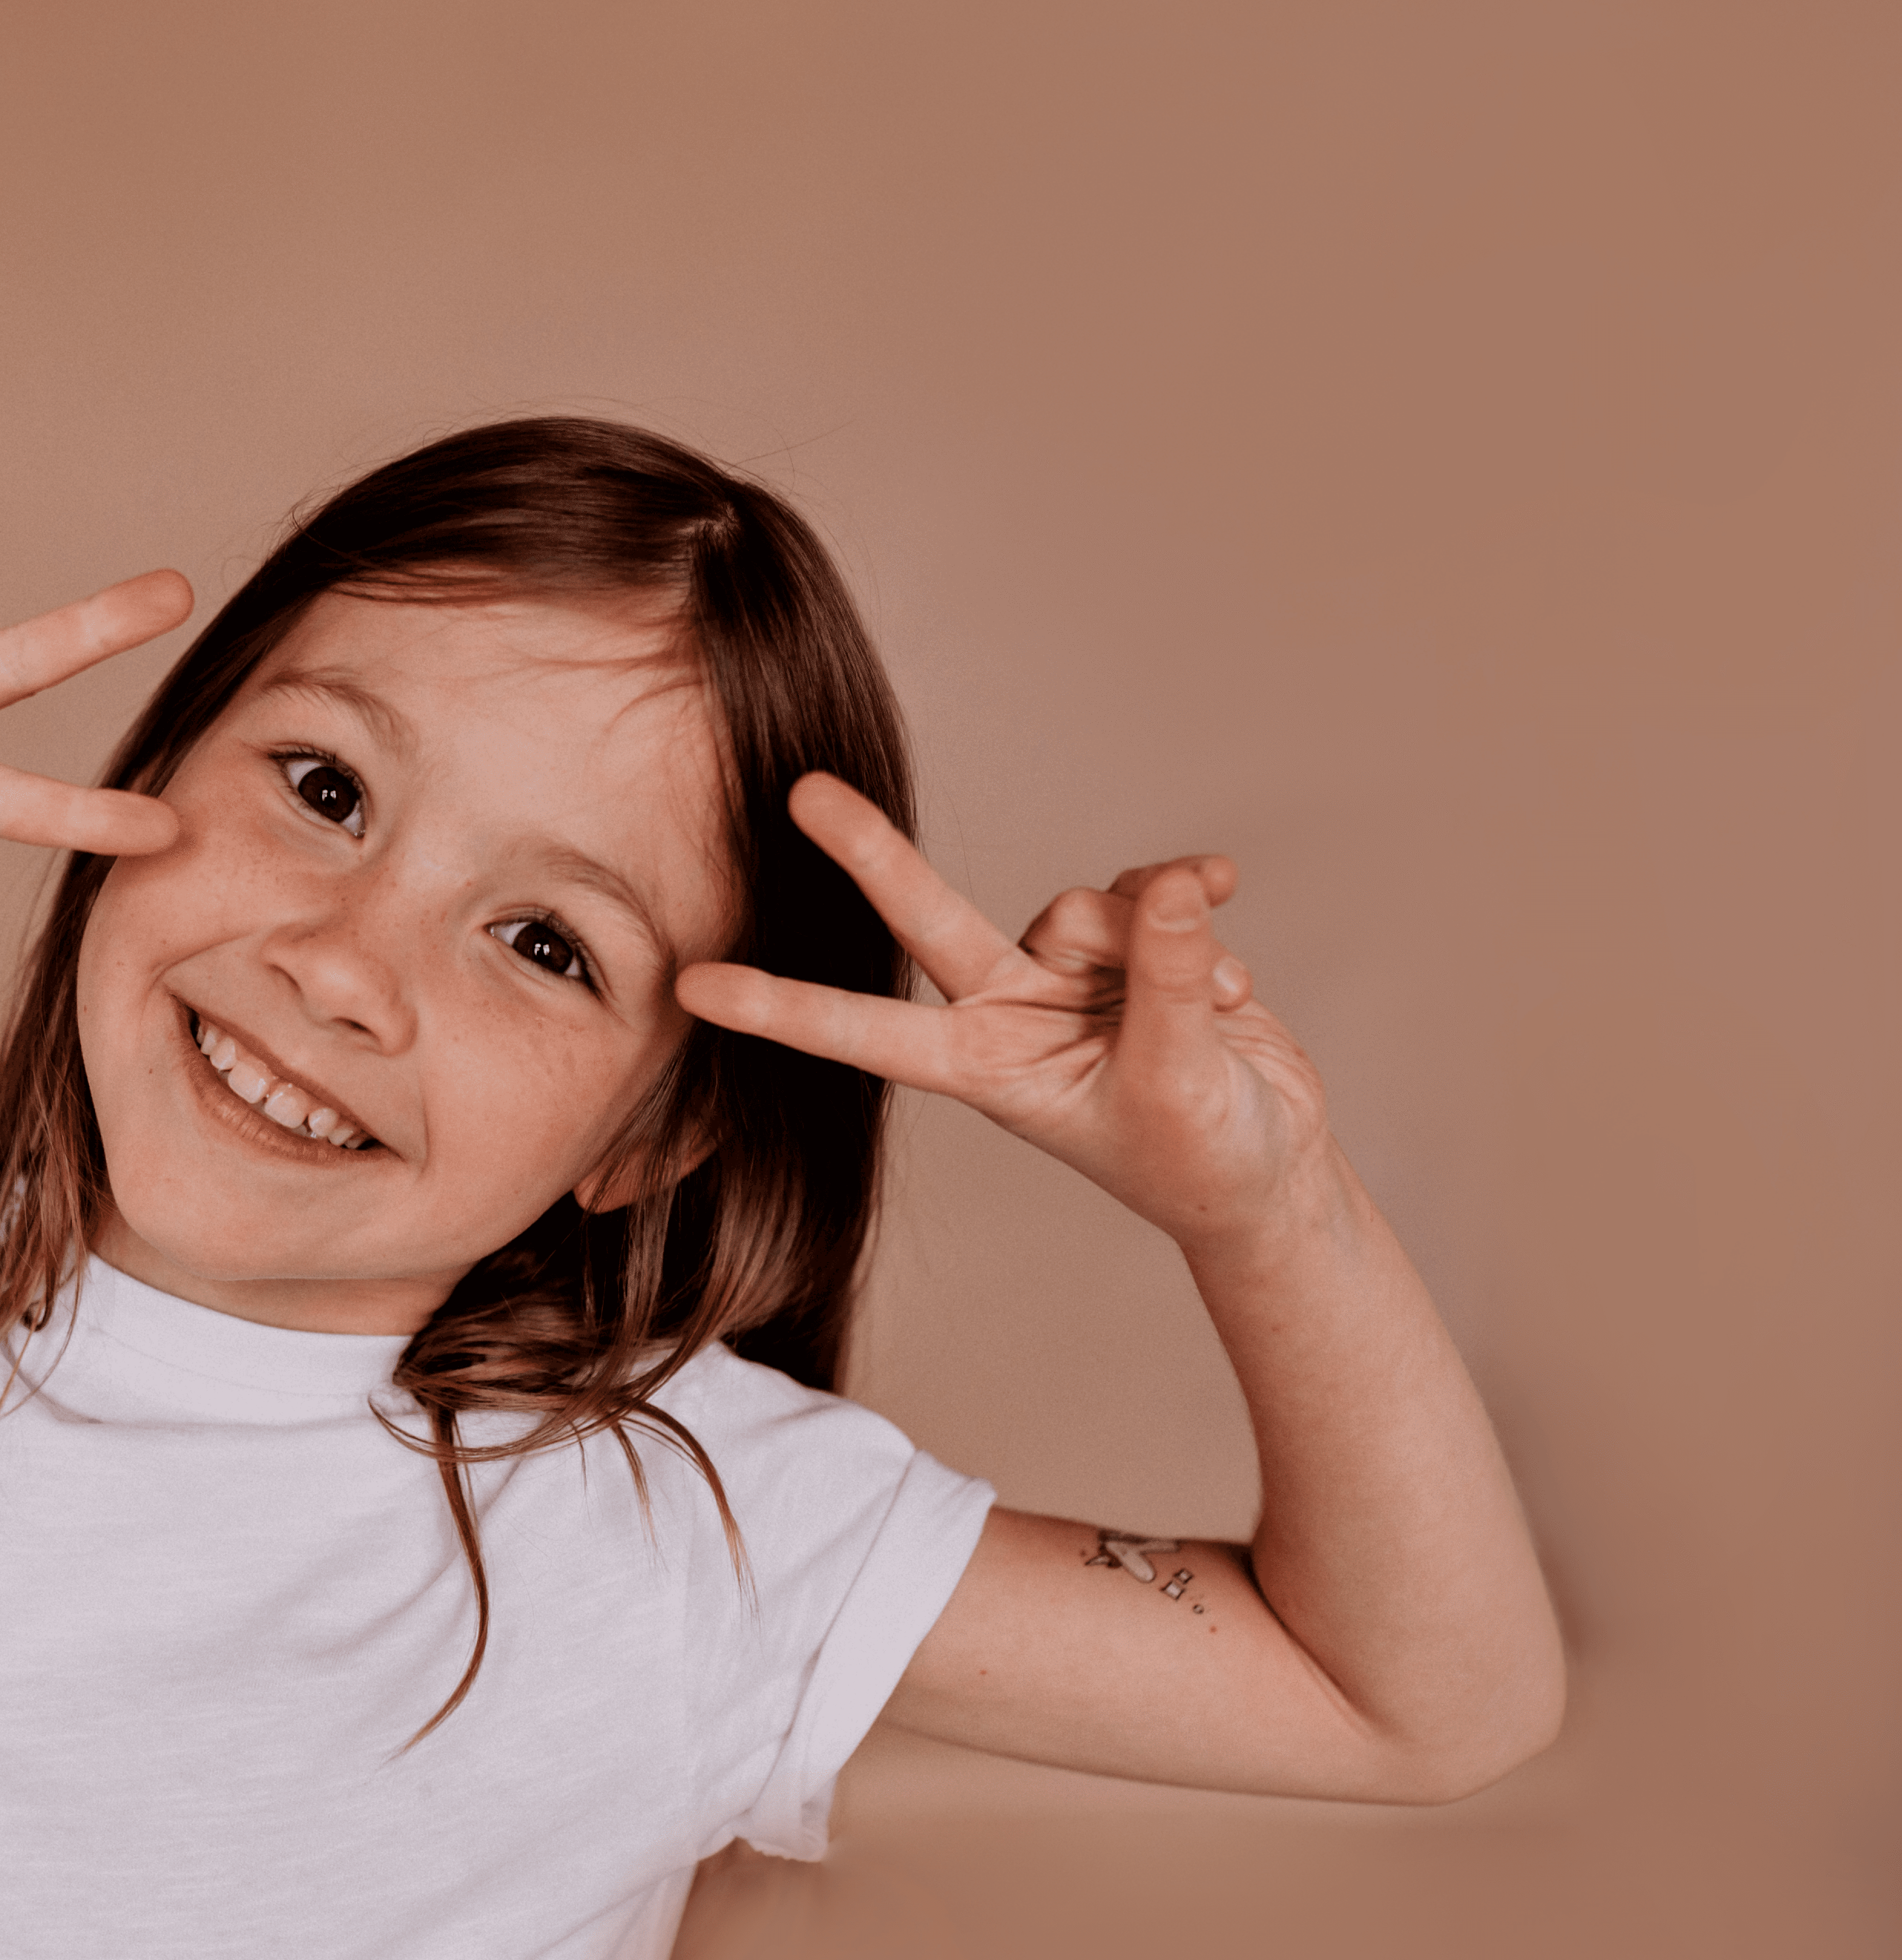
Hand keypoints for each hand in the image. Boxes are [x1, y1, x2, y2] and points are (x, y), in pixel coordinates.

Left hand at [675, 773, 1333, 1248]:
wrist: (1265, 1169)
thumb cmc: (1201, 1156)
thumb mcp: (1179, 1084)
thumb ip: (1168, 981)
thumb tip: (1167, 884)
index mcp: (984, 1066)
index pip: (866, 1032)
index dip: (783, 1009)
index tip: (694, 988)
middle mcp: (1008, 1007)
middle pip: (929, 917)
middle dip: (871, 852)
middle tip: (802, 790)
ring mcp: (1066, 971)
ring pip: (1087, 906)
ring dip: (1163, 944)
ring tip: (1218, 1008)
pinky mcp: (1133, 941)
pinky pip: (1155, 891)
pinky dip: (1200, 908)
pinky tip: (1239, 949)